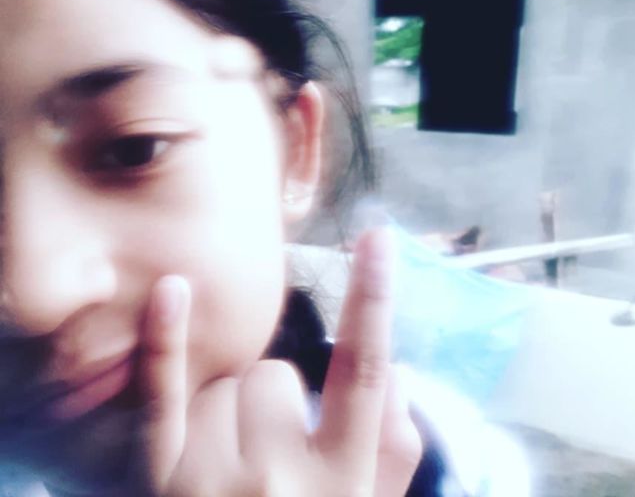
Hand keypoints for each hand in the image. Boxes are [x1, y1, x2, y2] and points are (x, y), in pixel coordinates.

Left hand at [134, 229, 421, 495]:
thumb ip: (395, 450)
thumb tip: (402, 372)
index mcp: (344, 481)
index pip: (366, 369)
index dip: (375, 297)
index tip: (379, 236)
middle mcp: (284, 477)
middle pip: (273, 376)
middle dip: (270, 402)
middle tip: (264, 454)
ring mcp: (216, 482)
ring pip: (224, 386)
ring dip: (225, 412)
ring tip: (224, 471)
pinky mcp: (158, 488)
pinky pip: (161, 401)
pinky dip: (164, 341)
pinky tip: (172, 289)